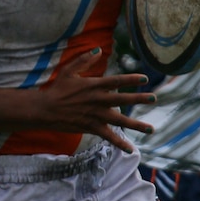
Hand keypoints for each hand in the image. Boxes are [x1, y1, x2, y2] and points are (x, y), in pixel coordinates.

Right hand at [37, 48, 154, 152]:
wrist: (46, 110)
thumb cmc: (57, 89)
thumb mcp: (69, 71)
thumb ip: (84, 60)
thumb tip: (98, 50)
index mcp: (94, 85)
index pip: (116, 80)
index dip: (131, 79)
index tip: (145, 78)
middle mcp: (98, 100)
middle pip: (123, 99)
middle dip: (139, 98)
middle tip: (154, 98)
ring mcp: (96, 115)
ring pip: (120, 120)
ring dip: (136, 124)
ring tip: (150, 128)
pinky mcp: (92, 127)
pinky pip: (109, 136)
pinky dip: (119, 143)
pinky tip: (130, 149)